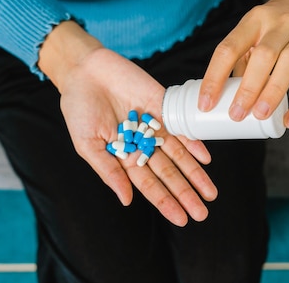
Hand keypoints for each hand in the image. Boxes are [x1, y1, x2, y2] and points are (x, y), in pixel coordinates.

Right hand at [39, 22, 217, 226]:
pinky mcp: (162, 105)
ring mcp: (155, 125)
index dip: (165, 201)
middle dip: (185, 193)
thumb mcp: (87, 144)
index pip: (149, 184)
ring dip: (195, 173)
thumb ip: (108, 170)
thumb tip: (126, 199)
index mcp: (125, 156)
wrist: (84, 70)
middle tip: (202, 213)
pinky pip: (181, 126)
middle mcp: (144, 144)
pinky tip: (205, 157)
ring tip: (210, 192)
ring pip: (179, 154)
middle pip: (169, 173)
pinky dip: (193, 141)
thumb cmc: (79, 108)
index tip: (181, 219)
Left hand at [198, 0, 288, 128]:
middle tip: (236, 114)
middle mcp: (281, 24)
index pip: (229, 48)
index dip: (215, 77)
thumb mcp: (252, 33)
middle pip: (263, 55)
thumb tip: (223, 100)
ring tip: (260, 115)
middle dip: (248, 87)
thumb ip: (240, 62)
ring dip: (273, 92)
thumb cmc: (273, 25)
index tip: (205, 104)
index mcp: (254, 20)